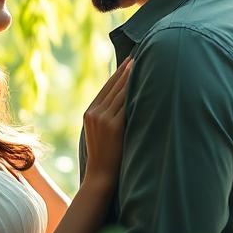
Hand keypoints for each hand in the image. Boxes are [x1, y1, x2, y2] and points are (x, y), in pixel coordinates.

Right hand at [82, 58, 131, 185]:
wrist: (101, 177)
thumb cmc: (105, 158)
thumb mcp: (99, 133)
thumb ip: (107, 117)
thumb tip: (124, 103)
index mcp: (89, 113)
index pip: (105, 87)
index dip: (118, 73)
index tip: (128, 60)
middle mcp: (93, 113)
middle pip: (113, 86)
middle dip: (126, 70)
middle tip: (137, 55)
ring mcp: (102, 118)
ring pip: (120, 92)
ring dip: (132, 76)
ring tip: (142, 63)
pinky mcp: (113, 125)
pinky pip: (126, 103)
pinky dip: (135, 91)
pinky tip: (144, 81)